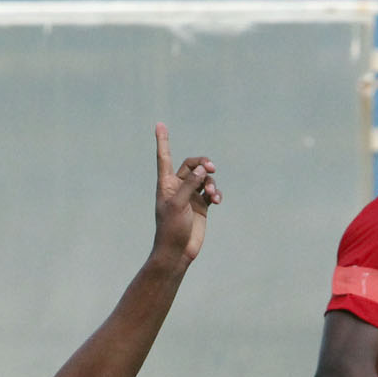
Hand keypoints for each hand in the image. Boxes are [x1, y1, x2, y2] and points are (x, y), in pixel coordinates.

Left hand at [151, 124, 218, 266]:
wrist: (177, 252)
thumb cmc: (171, 229)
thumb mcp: (178, 205)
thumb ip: (190, 185)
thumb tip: (201, 170)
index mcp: (166, 184)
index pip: (164, 157)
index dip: (163, 141)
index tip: (160, 124)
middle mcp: (177, 187)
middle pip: (191, 164)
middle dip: (202, 163)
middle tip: (210, 168)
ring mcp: (190, 196)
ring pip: (204, 178)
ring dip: (211, 182)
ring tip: (214, 195)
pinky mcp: (201, 206)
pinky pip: (211, 191)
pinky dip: (216, 192)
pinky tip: (217, 200)